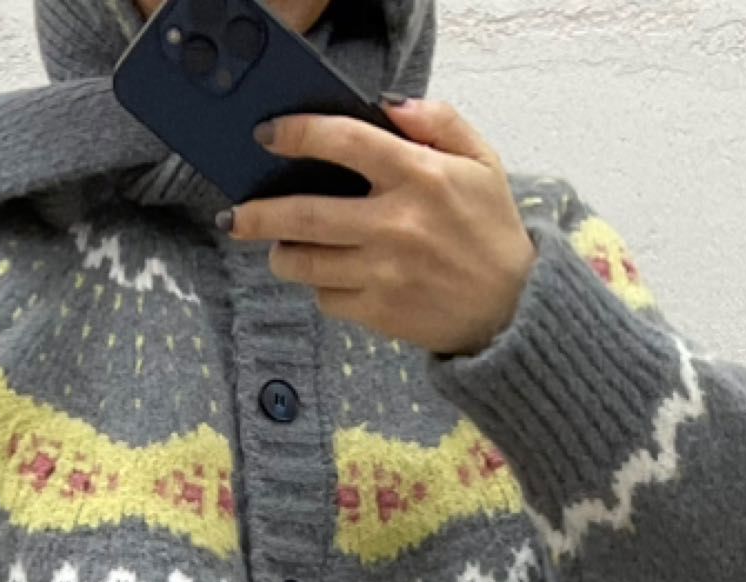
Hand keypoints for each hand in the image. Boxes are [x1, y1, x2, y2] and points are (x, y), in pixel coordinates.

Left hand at [223, 98, 536, 355]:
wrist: (511, 310)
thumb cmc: (491, 232)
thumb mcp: (481, 162)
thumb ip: (438, 122)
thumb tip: (387, 104)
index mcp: (420, 177)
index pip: (345, 142)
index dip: (298, 134)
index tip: (268, 136)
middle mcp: (395, 225)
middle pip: (305, 215)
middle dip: (258, 214)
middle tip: (235, 215)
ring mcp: (383, 273)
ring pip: (306, 263)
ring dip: (282, 254)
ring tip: (280, 247)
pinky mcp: (379, 314)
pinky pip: (327, 299)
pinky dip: (321, 288)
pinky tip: (331, 278)